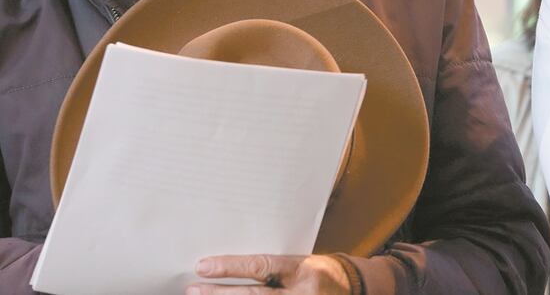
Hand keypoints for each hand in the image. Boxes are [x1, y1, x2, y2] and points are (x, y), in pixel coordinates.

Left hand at [186, 254, 350, 294]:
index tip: (203, 266)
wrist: (352, 288)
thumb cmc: (320, 271)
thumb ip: (271, 268)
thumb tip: (232, 270)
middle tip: (193, 289)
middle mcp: (300, 293)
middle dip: (220, 294)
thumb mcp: (299, 262)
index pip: (261, 267)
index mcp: (301, 269)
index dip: (230, 267)